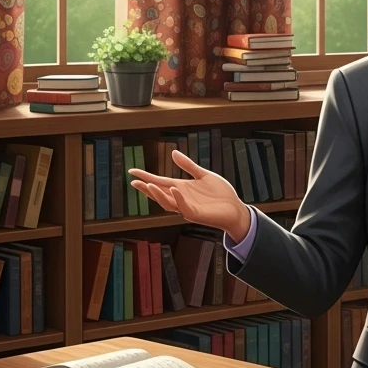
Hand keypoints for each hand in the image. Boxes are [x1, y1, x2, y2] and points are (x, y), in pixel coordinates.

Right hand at [128, 150, 251, 242]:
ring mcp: (187, 207)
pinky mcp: (196, 214)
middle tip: (134, 181)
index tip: (132, 171)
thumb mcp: (203, 175)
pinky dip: (178, 199)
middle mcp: (181, 198)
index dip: (146, 176)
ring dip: (158, 194)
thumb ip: (188, 166)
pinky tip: (174, 189)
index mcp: (181, 188)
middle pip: (159, 194)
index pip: (160, 182)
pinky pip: (184, 207)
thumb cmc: (220, 194)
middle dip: (146, 188)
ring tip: (148, 184)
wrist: (235, 208)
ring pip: (167, 203)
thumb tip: (173, 153)